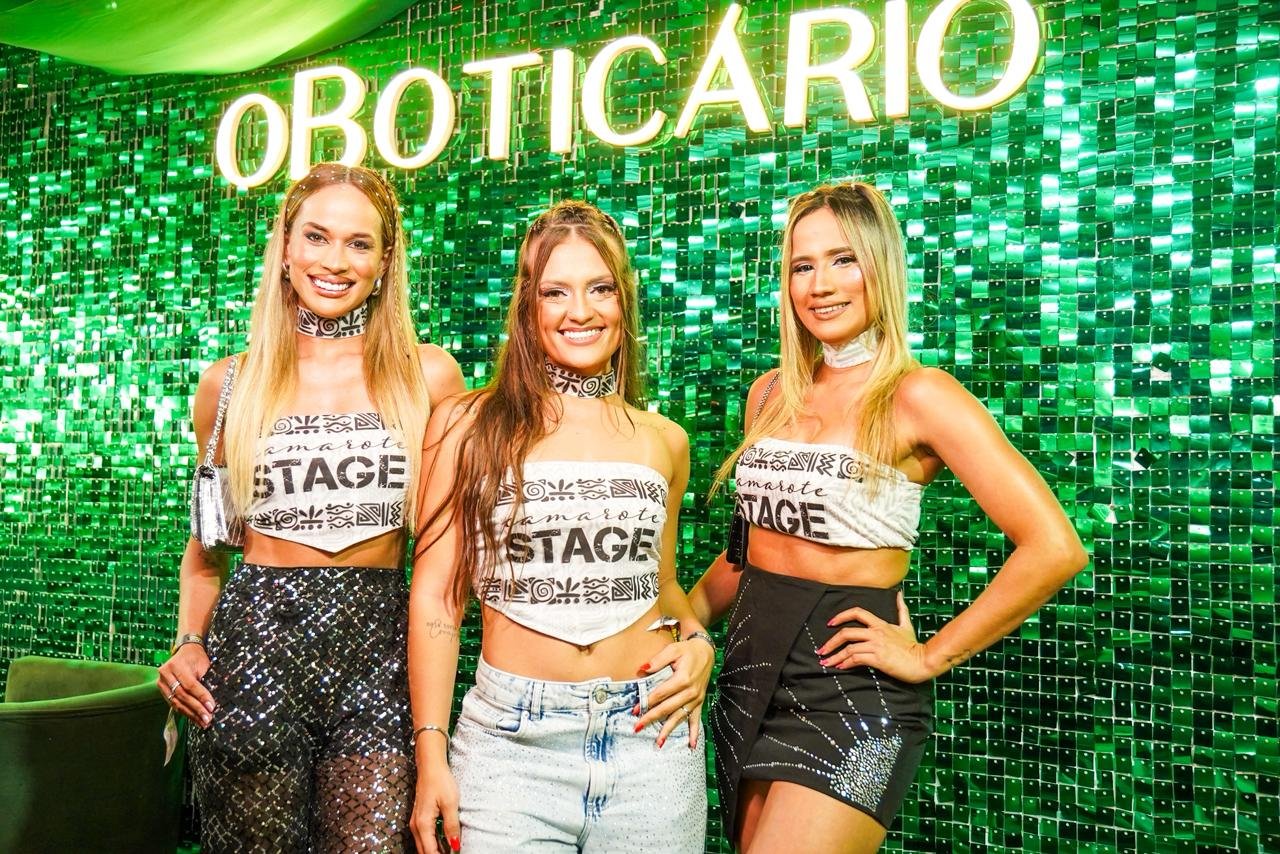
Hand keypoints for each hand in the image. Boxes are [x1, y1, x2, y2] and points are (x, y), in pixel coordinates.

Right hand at [157, 643, 215, 727]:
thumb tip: (213, 700)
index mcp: (176, 665)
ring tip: (203, 722)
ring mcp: (161, 683)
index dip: (201, 697)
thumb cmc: (197, 658)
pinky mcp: (162, 690)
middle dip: (196, 709)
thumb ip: (206, 680)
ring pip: (177, 702)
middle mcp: (166, 675)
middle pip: (182, 696)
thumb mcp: (203, 664)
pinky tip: (195, 719)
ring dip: (191, 714)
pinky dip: (185, 712)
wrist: (185, 651)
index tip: (211, 707)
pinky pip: (174, 704)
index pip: (190, 685)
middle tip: (208, 719)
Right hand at [410, 759, 460, 853]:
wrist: (430, 766)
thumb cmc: (440, 781)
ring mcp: (416, 822)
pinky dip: (432, 844)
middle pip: (424, 851)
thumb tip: (455, 846)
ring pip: (423, 846)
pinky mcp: (419, 818)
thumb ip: (452, 826)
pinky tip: (443, 844)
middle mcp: (416, 826)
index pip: (430, 852)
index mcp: (423, 824)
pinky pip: (424, 838)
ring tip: (449, 852)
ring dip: (434, 851)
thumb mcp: (451, 803)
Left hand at [633, 638, 713, 747]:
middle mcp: (690, 692)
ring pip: (679, 717)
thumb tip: (642, 669)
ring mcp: (696, 699)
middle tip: (638, 727)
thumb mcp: (672, 650)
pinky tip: (691, 745)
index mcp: (682, 679)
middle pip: (667, 708)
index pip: (660, 694)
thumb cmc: (687, 651)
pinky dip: (694, 733)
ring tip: (658, 742)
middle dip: (652, 718)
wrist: (706, 652)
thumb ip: (658, 660)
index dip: (647, 702)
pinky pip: (696, 720)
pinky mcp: (700, 702)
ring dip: (668, 730)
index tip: (634, 710)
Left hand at [817, 591, 936, 682]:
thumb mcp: (906, 625)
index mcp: (880, 624)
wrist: (923, 661)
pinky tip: (840, 667)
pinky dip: (845, 663)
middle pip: (846, 632)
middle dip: (830, 642)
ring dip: (835, 656)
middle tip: (822, 650)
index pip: (857, 612)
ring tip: (826, 663)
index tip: (830, 623)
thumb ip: (901, 609)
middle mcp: (876, 632)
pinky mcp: (878, 658)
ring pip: (849, 648)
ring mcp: (876, 645)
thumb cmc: (913, 646)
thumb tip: (899, 593)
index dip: (841, 616)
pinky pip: (856, 659)